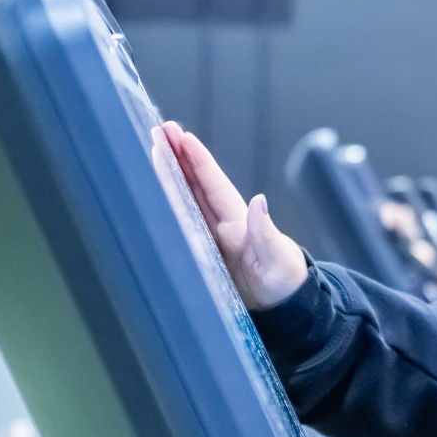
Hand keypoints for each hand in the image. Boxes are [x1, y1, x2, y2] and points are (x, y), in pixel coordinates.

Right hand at [163, 121, 308, 308]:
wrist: (282, 307)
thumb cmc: (285, 282)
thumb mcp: (279, 258)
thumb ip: (266, 233)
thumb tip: (259, 202)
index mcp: (237, 221)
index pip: (213, 184)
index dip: (197, 160)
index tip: (181, 135)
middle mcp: (220, 223)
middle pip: (194, 184)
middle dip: (177, 157)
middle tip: (159, 129)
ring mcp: (209, 236)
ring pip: (184, 199)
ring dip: (169, 175)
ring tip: (152, 148)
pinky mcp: (201, 253)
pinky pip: (179, 223)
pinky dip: (166, 206)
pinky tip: (151, 193)